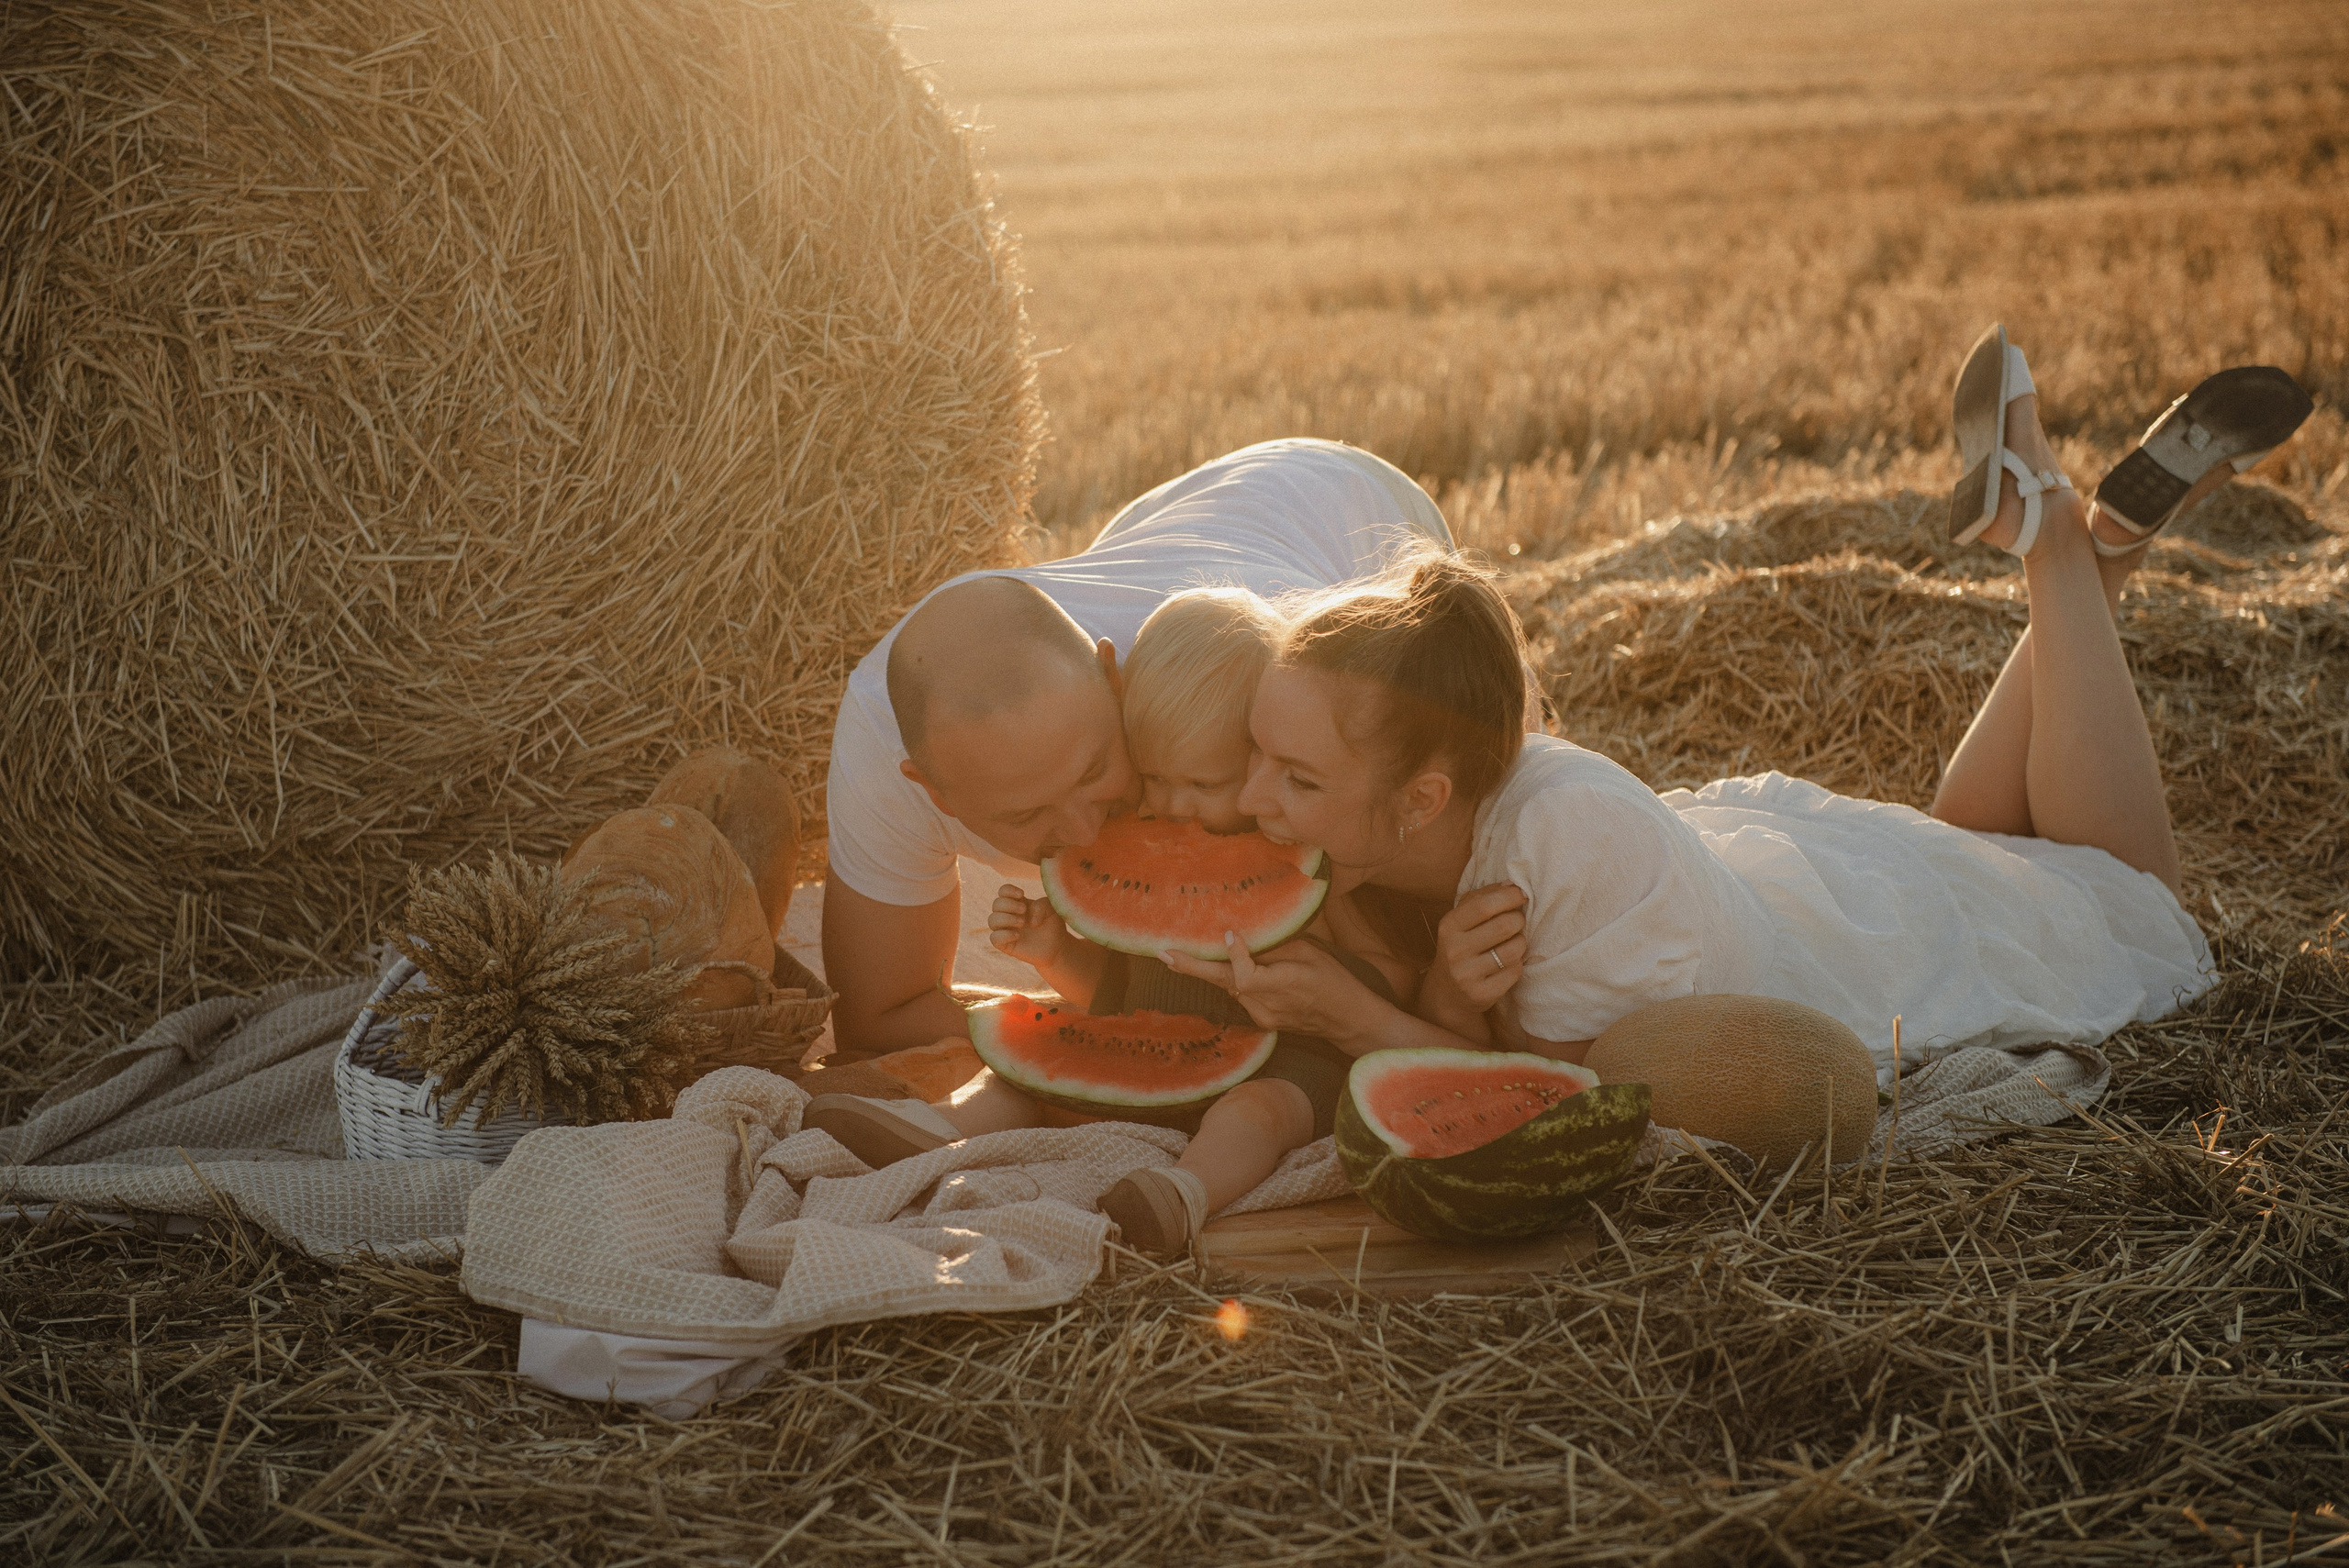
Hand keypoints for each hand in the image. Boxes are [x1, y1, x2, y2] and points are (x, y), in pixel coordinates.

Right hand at [987, 884, 1069, 969]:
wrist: (1058, 946)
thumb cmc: (1053, 924)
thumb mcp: (1051, 909)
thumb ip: (1040, 906)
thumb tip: (1028, 919)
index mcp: (1017, 903)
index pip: (1003, 891)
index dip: (1008, 890)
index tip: (1022, 894)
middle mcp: (1009, 915)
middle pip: (996, 904)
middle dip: (1009, 904)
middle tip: (1023, 910)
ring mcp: (1006, 930)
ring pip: (992, 920)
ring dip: (1006, 918)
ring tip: (1022, 923)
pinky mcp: (1006, 945)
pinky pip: (994, 938)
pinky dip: (1004, 935)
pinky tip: (1017, 935)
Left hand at [1161, 933, 1376, 1041]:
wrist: (1347, 1019)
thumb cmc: (1333, 979)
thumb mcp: (1310, 953)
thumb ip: (1275, 945)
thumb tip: (1242, 932)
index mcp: (1282, 986)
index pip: (1245, 975)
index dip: (1234, 955)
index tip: (1230, 933)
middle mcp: (1267, 1006)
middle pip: (1224, 983)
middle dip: (1191, 967)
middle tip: (1163, 953)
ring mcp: (1263, 1017)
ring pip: (1231, 987)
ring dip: (1211, 970)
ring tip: (1178, 955)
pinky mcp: (1262, 1021)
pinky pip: (1241, 994)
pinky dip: (1232, 978)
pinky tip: (1227, 965)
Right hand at [1429, 882, 1527, 1021]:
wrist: (1446, 994)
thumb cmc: (1460, 947)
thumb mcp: (1460, 921)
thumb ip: (1483, 898)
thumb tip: (1513, 884)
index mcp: (1449, 926)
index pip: (1484, 905)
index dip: (1510, 897)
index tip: (1522, 895)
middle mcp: (1455, 950)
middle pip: (1505, 926)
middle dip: (1518, 920)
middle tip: (1516, 923)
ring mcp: (1467, 975)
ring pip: (1514, 949)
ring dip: (1520, 943)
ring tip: (1512, 944)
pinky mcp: (1481, 994)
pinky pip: (1515, 971)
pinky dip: (1517, 964)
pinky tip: (1507, 964)